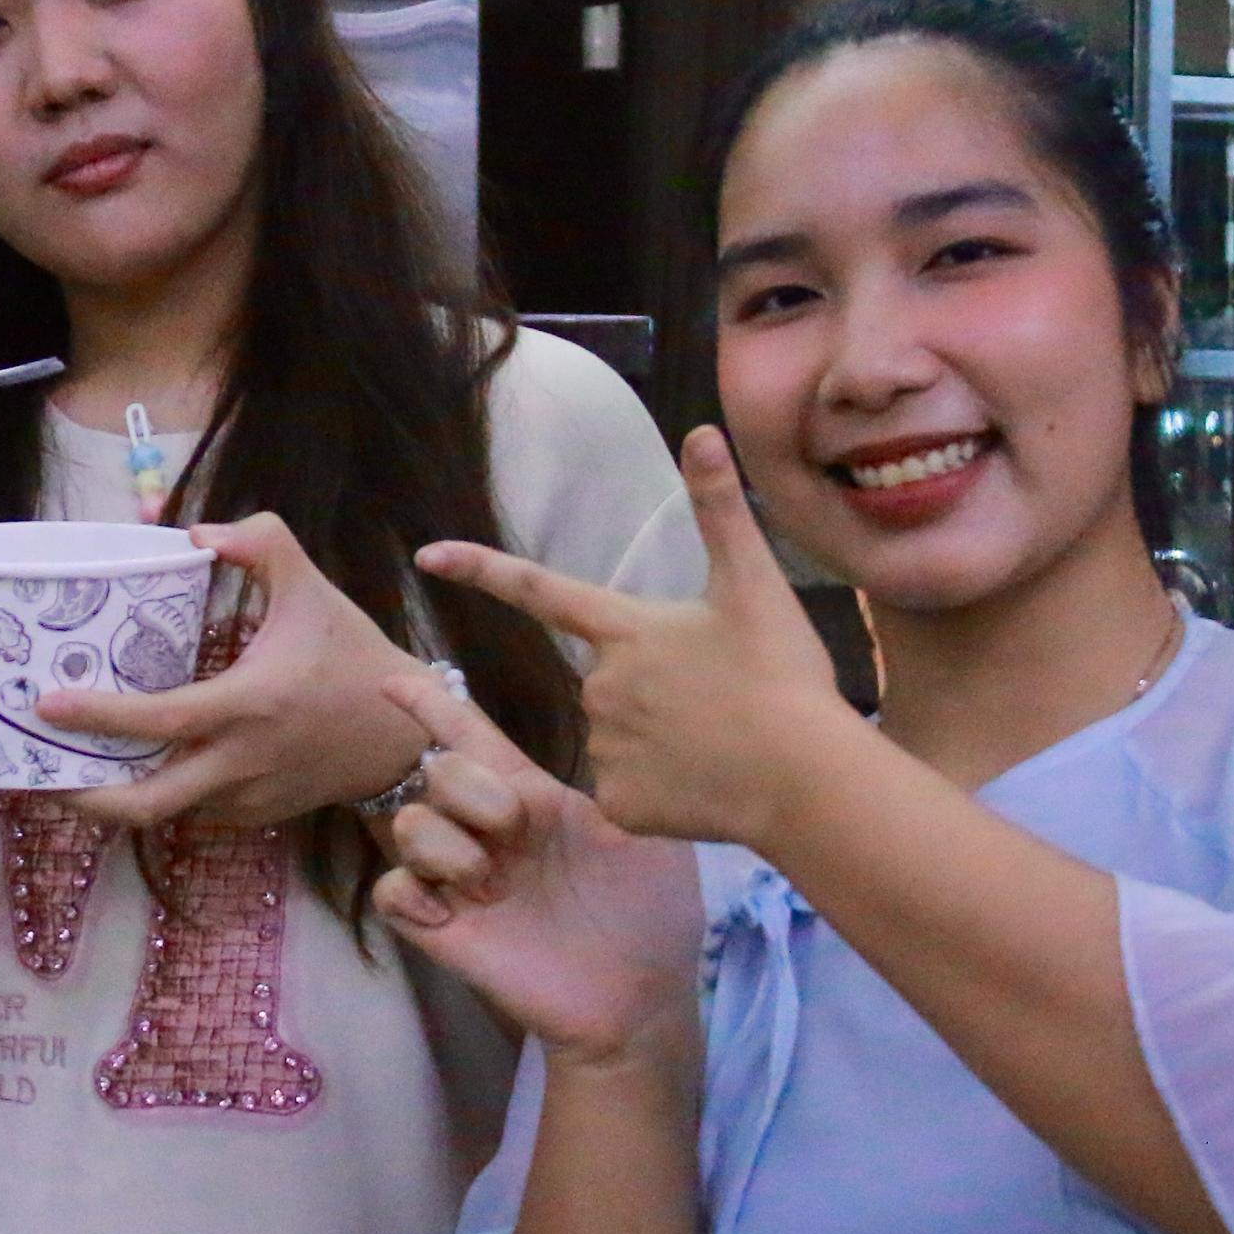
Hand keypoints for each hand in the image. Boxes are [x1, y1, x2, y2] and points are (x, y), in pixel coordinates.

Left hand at [50, 514, 425, 829]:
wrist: (405, 736)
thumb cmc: (352, 657)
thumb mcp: (311, 589)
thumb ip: (261, 544)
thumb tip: (195, 532)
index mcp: (250, 705)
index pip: (161, 720)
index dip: (99, 716)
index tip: (47, 705)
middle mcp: (242, 762)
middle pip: (146, 804)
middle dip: (84, 797)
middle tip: (40, 769)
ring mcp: (248, 798)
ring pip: (165, 812)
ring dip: (115, 797)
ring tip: (70, 768)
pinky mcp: (254, 816)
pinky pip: (193, 811)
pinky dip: (158, 793)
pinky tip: (133, 769)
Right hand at [372, 669, 703, 1067]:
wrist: (639, 999)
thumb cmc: (651, 916)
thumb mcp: (646, 835)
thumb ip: (617, 780)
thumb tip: (605, 726)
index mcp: (533, 798)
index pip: (471, 738)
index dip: (434, 706)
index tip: (394, 681)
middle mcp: (488, 832)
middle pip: (438, 771)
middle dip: (470, 789)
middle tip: (514, 832)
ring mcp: (461, 881)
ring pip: (408, 824)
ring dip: (448, 845)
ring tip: (492, 884)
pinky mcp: (443, 930)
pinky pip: (392, 892)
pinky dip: (413, 891)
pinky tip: (452, 909)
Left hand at [418, 426, 844, 848]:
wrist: (807, 781)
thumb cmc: (783, 677)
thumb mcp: (754, 584)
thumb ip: (720, 507)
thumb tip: (700, 429)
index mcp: (626, 630)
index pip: (539, 590)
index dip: (481, 569)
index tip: (427, 556)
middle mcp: (600, 686)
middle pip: (606, 679)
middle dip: (653, 688)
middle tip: (720, 699)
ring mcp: (604, 747)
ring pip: (620, 737)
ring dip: (659, 738)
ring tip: (721, 743)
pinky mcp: (616, 803)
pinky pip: (629, 791)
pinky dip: (663, 790)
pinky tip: (706, 787)